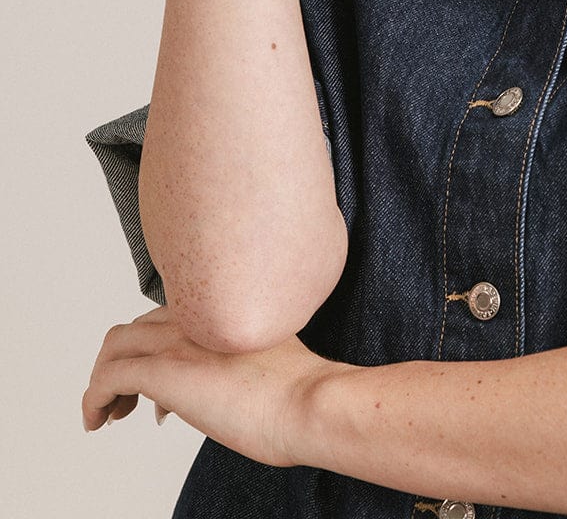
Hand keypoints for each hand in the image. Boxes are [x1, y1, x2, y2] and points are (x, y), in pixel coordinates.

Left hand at [81, 304, 341, 467]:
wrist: (308, 401)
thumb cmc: (299, 388)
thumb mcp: (265, 354)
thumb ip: (235, 354)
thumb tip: (215, 385)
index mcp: (220, 308)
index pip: (165, 317)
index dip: (153, 350)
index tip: (156, 387)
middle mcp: (195, 316)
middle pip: (135, 329)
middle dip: (122, 364)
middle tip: (127, 400)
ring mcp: (178, 340)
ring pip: (115, 347)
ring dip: (103, 381)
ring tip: (109, 413)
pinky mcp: (164, 371)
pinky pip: (108, 379)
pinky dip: (94, 399)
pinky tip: (98, 420)